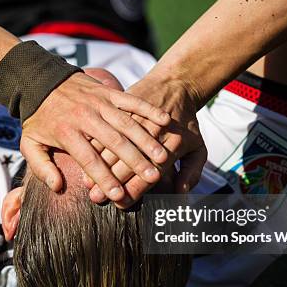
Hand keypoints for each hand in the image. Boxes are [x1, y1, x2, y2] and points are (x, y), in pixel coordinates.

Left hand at [20, 72, 171, 201]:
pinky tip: (165, 120)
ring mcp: (99, 103)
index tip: (119, 196)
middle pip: (114, 142)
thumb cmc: (37, 117)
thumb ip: (41, 168)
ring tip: (162, 157)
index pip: (89, 159)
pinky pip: (131, 100)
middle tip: (152, 177)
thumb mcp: (29, 144)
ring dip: (146, 140)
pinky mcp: (108, 92)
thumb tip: (57, 188)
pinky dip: (148, 109)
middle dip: (134, 161)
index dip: (104, 178)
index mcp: (66, 133)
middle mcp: (85, 117)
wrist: (39, 80)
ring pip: (127, 123)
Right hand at [85, 74, 207, 207]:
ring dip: (100, 166)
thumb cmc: (187, 122)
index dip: (135, 189)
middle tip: (97, 198)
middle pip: (129, 160)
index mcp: (173, 143)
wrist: (177, 83)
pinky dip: (96, 145)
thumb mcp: (199, 148)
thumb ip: (192, 172)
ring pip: (115, 145)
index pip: (151, 171)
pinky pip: (107, 127)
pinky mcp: (125, 108)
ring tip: (88, 185)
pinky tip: (88, 158)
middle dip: (111, 181)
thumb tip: (181, 192)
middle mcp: (154, 131)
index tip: (121, 203)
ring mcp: (137, 117)